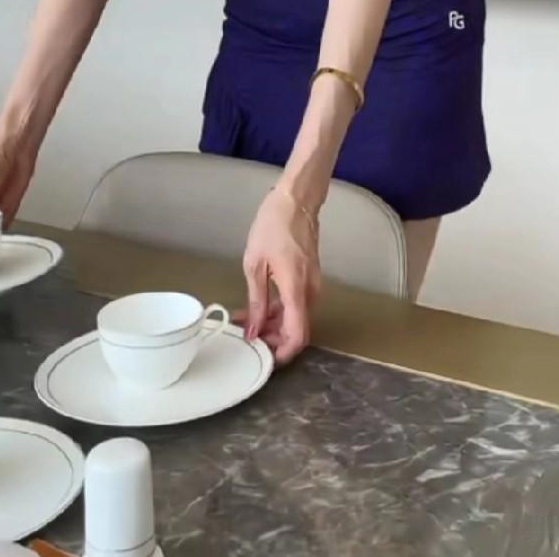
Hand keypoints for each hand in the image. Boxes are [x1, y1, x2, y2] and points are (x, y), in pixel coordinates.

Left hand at [240, 186, 321, 364]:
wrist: (296, 200)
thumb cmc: (273, 226)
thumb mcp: (255, 264)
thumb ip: (257, 301)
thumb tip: (253, 332)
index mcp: (296, 290)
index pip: (297, 336)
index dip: (282, 353)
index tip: (263, 358)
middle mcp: (310, 293)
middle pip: (297, 330)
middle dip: (272, 339)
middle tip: (245, 336)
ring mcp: (313, 285)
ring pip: (296, 318)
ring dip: (274, 324)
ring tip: (246, 320)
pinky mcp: (310, 278)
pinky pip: (297, 304)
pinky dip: (280, 310)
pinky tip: (259, 305)